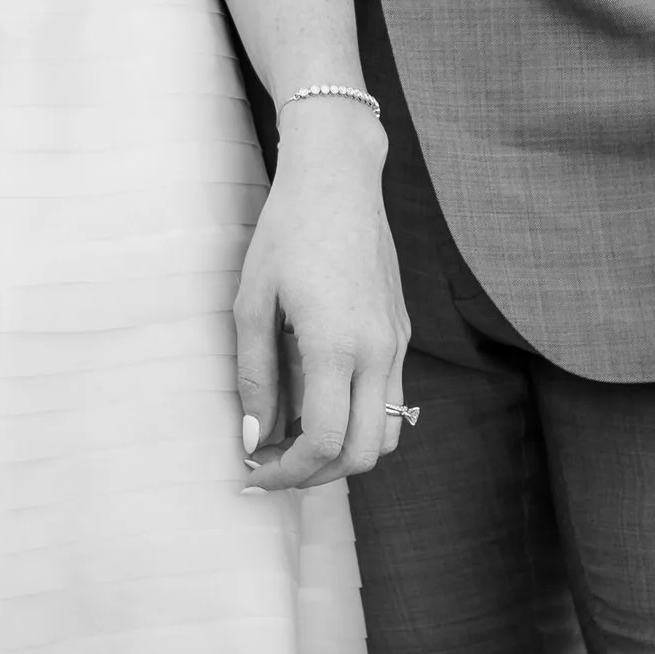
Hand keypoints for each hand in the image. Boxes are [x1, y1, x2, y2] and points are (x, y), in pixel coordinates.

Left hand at [234, 105, 409, 490]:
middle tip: (274, 468)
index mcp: (337, 345)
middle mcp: (379, 351)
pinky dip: (359, 420)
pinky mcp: (401, 332)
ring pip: (387, 433)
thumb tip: (253, 438)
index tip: (256, 474)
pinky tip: (318, 403)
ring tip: (296, 441)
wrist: (339, 178)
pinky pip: (390, 399)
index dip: (288, 472)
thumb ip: (254, 376)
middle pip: (366, 454)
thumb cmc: (287, 231)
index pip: (325, 442)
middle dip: (318, 475)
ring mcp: (397, 342)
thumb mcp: (253, 302)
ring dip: (345, 453)